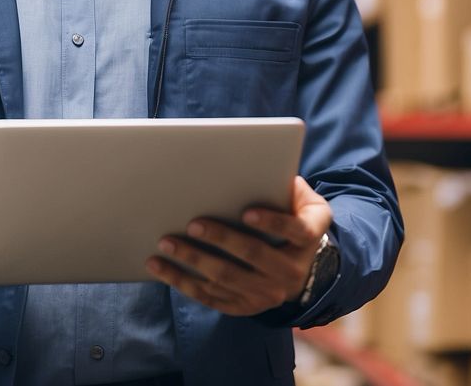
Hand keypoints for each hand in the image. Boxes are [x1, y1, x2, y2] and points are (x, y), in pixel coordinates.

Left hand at [146, 176, 332, 315]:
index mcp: (308, 239)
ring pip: (226, 279)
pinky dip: (183, 283)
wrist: (302, 264)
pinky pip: (211, 297)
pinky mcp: (245, 306)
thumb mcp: (304, 200)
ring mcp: (268, 294)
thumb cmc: (294, 217)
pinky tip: (162, 268)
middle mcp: (292, 272)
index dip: (271, 223)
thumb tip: (257, 165)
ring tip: (166, 244)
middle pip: (253, 255)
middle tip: (192, 223)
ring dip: (193, 261)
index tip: (246, 212)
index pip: (293, 230)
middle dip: (221, 239)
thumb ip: (287, 185)